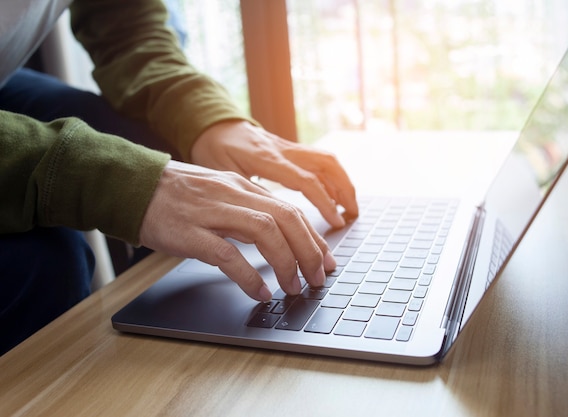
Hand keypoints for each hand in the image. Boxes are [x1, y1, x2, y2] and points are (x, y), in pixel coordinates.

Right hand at [139, 160, 336, 301]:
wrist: (131, 186)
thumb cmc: (175, 195)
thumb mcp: (218, 194)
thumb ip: (246, 209)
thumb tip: (276, 237)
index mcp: (242, 186)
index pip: (290, 210)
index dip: (314, 237)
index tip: (326, 259)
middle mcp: (233, 194)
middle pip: (287, 218)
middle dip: (309, 251)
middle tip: (318, 278)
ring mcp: (212, 212)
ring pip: (265, 231)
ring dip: (286, 262)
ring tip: (294, 287)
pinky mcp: (190, 232)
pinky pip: (227, 254)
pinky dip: (248, 275)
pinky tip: (260, 292)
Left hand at [190, 120, 358, 227]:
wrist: (212, 123)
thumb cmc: (213, 150)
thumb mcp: (223, 176)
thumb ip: (247, 194)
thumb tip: (268, 221)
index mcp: (268, 160)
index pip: (306, 180)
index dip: (325, 202)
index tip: (337, 221)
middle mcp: (283, 150)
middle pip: (326, 165)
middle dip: (345, 189)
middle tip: (353, 213)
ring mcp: (288, 148)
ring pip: (326, 160)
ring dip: (343, 182)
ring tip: (350, 206)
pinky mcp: (289, 149)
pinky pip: (318, 160)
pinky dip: (331, 177)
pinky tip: (333, 194)